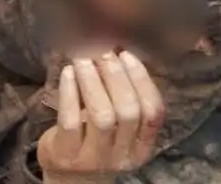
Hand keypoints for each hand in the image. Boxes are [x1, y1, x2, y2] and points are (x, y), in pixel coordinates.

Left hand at [37, 53, 164, 179]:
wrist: (70, 176)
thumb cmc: (98, 139)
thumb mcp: (119, 127)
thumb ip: (125, 96)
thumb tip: (118, 48)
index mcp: (141, 147)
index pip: (153, 113)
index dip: (142, 80)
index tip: (126, 55)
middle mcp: (122, 156)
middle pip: (128, 112)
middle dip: (116, 76)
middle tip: (103, 52)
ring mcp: (94, 158)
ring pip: (102, 116)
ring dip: (93, 80)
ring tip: (83, 58)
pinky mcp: (67, 155)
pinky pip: (71, 121)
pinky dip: (70, 92)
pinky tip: (68, 72)